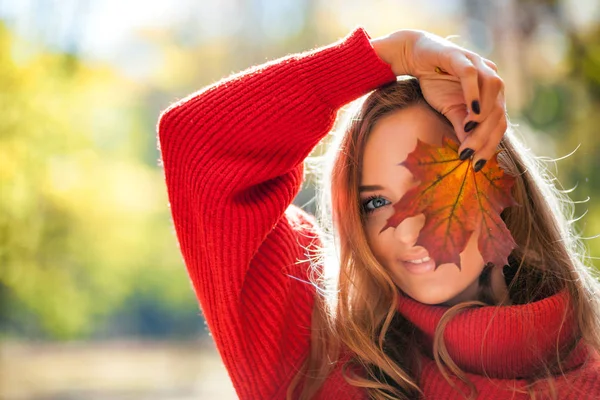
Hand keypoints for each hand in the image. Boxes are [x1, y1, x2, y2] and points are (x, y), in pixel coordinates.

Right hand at [371, 30, 506, 170]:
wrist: (415, 56)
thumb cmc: (435, 82)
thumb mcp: (449, 110)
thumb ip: (462, 127)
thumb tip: (470, 153)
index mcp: (492, 92)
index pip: (499, 121)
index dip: (490, 145)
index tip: (477, 165)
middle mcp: (491, 76)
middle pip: (499, 110)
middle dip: (485, 136)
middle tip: (470, 156)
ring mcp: (479, 63)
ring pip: (493, 91)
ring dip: (484, 118)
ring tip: (470, 136)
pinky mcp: (461, 56)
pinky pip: (472, 75)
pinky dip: (474, 96)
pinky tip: (471, 114)